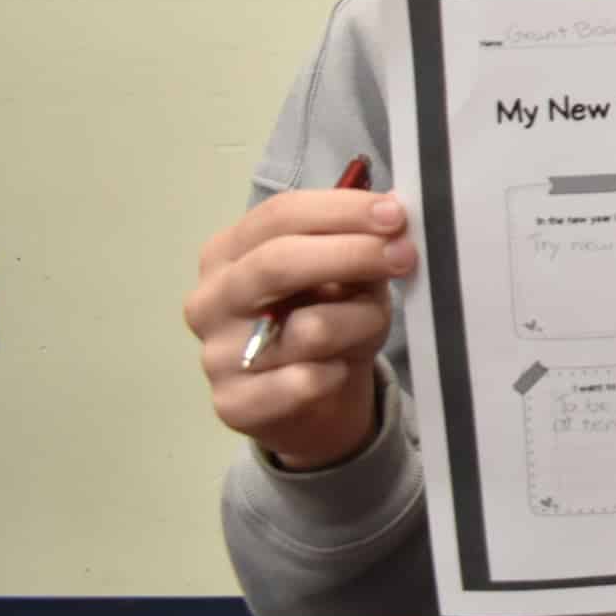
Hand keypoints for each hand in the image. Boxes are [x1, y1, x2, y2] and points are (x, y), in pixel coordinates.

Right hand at [184, 188, 412, 469]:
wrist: (311, 403)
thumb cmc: (327, 319)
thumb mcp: (345, 274)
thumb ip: (358, 242)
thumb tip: (393, 213)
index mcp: (228, 252)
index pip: (279, 215)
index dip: (341, 210)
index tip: (395, 215)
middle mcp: (210, 300)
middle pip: (278, 262)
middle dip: (352, 253)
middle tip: (404, 255)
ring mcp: (215, 355)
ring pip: (307, 327)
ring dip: (361, 321)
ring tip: (371, 324)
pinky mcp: (233, 404)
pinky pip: (306, 382)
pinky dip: (338, 373)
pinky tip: (341, 369)